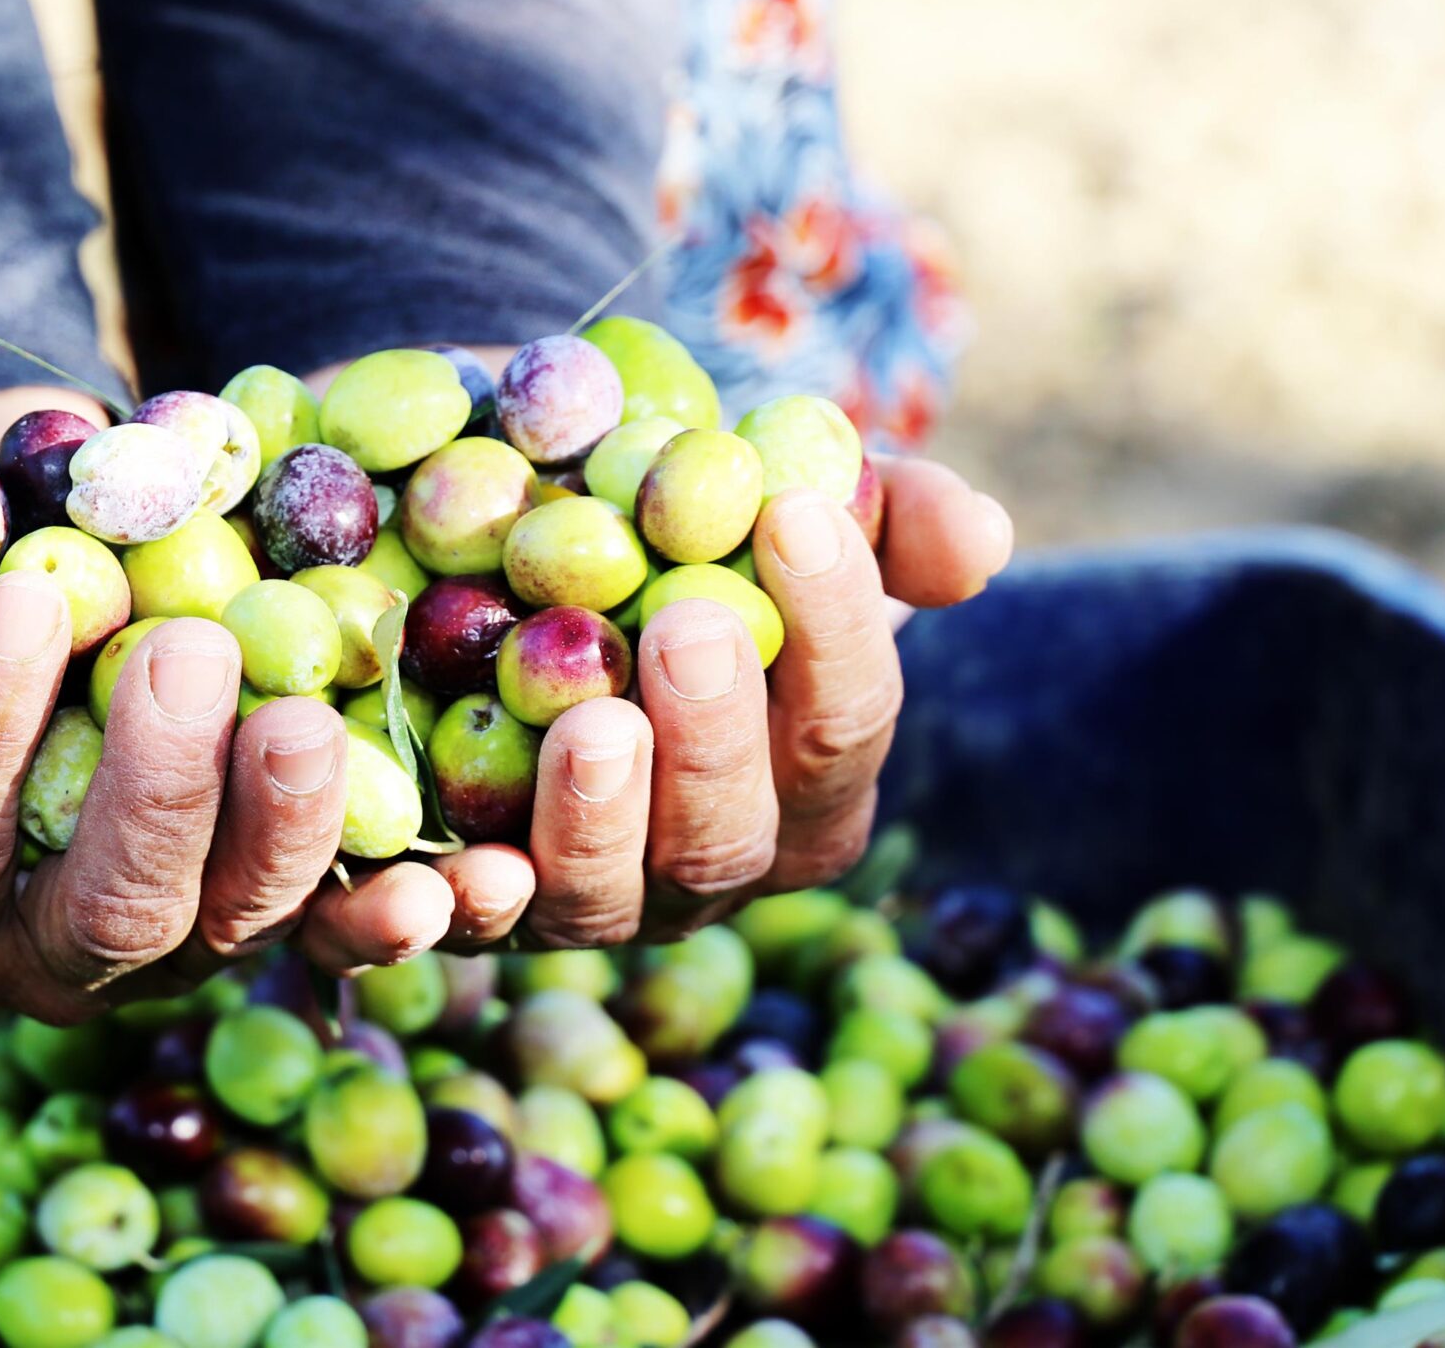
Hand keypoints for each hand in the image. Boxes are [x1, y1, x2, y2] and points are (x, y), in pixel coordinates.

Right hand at [0, 391, 379, 1017]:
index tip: (30, 600)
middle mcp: (35, 962)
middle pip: (107, 914)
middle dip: (152, 792)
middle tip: (186, 652)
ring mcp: (167, 949)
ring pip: (236, 926)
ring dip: (285, 830)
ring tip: (302, 714)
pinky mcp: (267, 911)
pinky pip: (342, 927)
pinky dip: (403, 908)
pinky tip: (468, 875)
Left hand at [429, 453, 1013, 951]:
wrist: (516, 581)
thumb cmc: (677, 552)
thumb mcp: (769, 515)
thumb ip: (882, 518)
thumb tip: (979, 535)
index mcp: (805, 785)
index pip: (846, 723)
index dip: (835, 627)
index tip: (793, 514)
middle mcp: (708, 864)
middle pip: (731, 834)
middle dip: (717, 740)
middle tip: (689, 625)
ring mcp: (592, 902)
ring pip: (609, 896)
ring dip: (603, 817)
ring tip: (591, 723)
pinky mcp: (473, 911)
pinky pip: (470, 931)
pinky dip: (470, 906)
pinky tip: (465, 870)